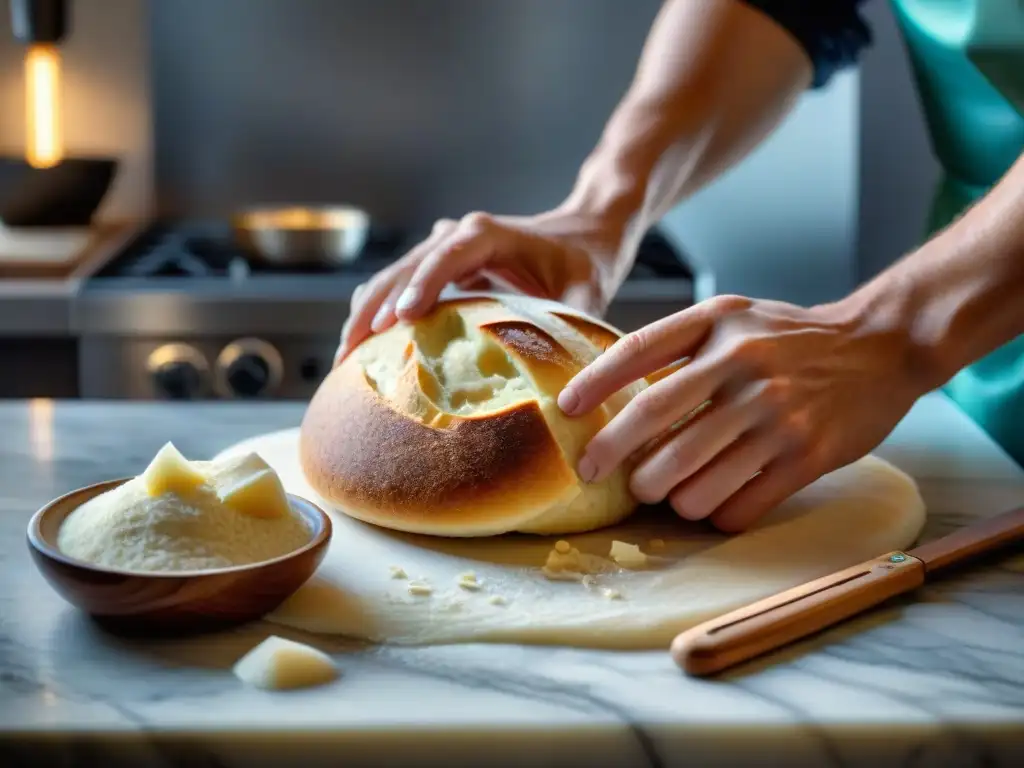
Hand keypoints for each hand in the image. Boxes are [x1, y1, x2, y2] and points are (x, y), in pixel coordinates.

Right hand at [334, 209, 627, 362]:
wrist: (585, 233)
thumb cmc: (585, 263)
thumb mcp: (584, 294)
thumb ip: (569, 326)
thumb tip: (562, 380)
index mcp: (488, 234)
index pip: (446, 257)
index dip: (420, 287)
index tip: (398, 321)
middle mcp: (457, 235)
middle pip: (402, 269)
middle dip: (373, 311)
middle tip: (350, 358)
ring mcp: (442, 249)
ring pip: (391, 279)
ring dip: (366, 316)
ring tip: (345, 364)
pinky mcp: (438, 269)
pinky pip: (398, 289)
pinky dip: (378, 316)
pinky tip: (362, 352)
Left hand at [557, 294, 928, 531]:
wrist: (881, 348)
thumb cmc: (791, 338)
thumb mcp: (735, 317)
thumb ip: (681, 344)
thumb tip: (612, 391)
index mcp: (720, 324)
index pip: (640, 350)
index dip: (596, 382)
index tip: (565, 409)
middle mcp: (744, 365)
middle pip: (654, 417)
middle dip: (612, 453)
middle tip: (594, 472)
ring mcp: (776, 413)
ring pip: (692, 476)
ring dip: (666, 495)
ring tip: (664, 493)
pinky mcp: (806, 456)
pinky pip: (740, 505)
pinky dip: (715, 515)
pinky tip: (714, 506)